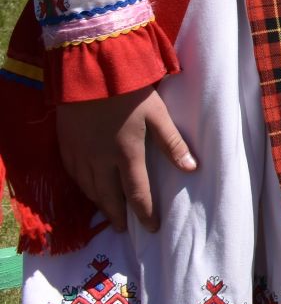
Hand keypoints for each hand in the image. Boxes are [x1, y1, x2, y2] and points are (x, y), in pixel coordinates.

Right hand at [55, 85, 195, 232]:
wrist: (91, 74)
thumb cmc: (130, 92)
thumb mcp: (157, 115)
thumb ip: (173, 143)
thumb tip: (192, 168)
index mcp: (127, 154)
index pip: (137, 193)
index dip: (145, 213)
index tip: (151, 228)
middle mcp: (100, 161)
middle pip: (109, 197)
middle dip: (118, 215)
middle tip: (124, 228)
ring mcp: (80, 155)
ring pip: (89, 189)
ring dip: (100, 204)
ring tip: (108, 213)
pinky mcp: (65, 146)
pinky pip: (73, 176)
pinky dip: (83, 188)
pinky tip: (87, 189)